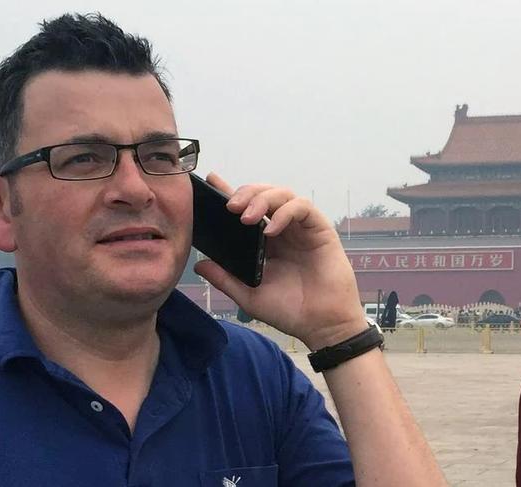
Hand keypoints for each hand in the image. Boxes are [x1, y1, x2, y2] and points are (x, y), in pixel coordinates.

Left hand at [193, 173, 365, 349]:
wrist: (321, 325)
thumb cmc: (289, 311)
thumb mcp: (249, 296)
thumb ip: (225, 279)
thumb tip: (198, 263)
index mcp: (264, 241)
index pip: (246, 209)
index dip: (229, 191)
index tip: (211, 180)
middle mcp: (282, 229)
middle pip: (263, 194)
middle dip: (245, 193)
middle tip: (229, 207)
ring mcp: (301, 228)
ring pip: (282, 194)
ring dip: (262, 199)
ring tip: (246, 217)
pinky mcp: (319, 229)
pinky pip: (302, 207)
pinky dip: (285, 212)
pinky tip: (271, 230)